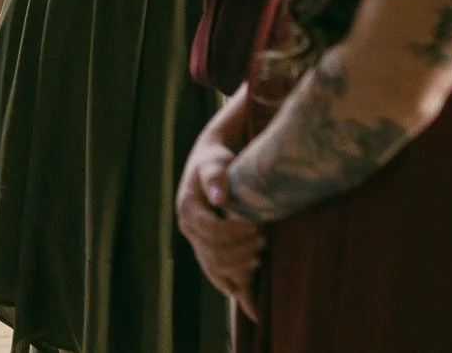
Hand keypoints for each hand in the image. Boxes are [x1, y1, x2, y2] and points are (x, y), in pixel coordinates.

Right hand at [177, 140, 263, 320]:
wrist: (210, 165)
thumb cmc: (215, 160)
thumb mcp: (215, 162)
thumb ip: (216, 177)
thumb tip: (220, 198)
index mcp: (188, 208)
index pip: (211, 230)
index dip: (234, 233)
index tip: (256, 226)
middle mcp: (188, 228)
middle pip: (213, 253)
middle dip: (240, 251)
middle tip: (263, 241)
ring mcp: (195, 240)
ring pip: (213, 266)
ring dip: (238, 267)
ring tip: (260, 256)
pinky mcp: (204, 246)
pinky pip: (212, 270)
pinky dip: (226, 281)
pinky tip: (241, 291)